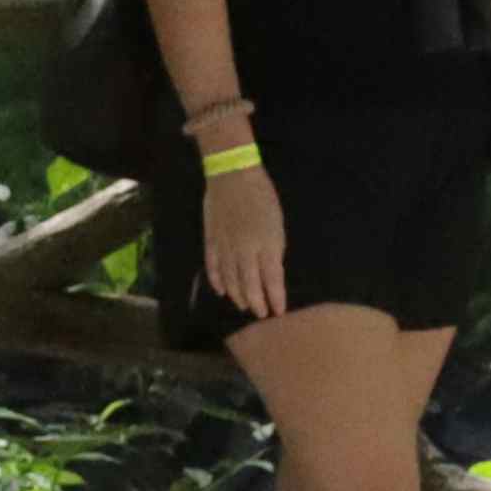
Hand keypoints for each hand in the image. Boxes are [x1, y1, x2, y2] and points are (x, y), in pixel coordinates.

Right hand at [203, 161, 288, 319]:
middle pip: (250, 285)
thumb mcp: (277, 223)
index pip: (272, 280)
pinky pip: (213, 266)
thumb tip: (272, 271)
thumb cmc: (262, 195)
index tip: (279, 312)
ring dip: (238, 295)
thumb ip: (274, 249)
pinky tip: (221, 290)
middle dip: (257, 302)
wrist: (232, 175)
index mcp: (266, 245)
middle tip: (261, 315)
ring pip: (230, 279)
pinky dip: (216, 280)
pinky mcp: (211, 240)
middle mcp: (245, 251)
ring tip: (244, 306)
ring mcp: (225, 247)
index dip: (275, 298)